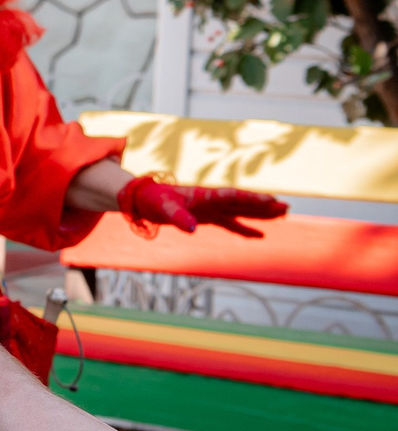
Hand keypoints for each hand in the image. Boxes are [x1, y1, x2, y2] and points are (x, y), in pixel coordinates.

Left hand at [118, 177, 286, 238]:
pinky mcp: (208, 217)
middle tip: (287, 207)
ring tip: (283, 215)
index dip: (252, 198)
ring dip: (260, 214)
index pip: (233, 195)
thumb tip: (194, 230)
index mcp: (205, 195)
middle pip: (243, 202)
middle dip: (264, 205)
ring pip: (241, 211)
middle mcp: (212, 200)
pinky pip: (231, 223)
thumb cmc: (154, 200)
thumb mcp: (164, 209)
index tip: (271, 199)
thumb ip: (179, 218)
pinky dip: (245, 229)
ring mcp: (212, 208)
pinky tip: (260, 235)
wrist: (144, 199)